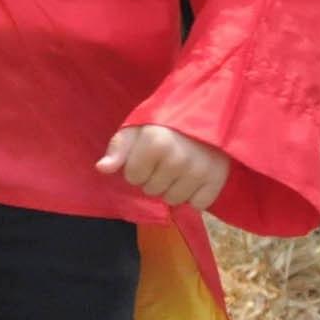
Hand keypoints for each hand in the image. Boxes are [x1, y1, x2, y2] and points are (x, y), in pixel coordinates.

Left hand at [97, 123, 229, 211]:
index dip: (137, 167)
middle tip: (166, 160)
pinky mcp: (217, 180)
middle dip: (155, 178)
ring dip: (173, 188)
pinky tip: (195, 178)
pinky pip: (197, 204)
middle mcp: (178, 159)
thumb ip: (118, 148)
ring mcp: (200, 171)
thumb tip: (102, 168)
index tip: (148, 154)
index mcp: (155, 143)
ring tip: (181, 168)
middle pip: (152, 191)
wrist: (208, 115)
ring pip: (173, 200)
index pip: (132, 177)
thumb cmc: (167, 124)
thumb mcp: (136, 128)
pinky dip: (195, 195)